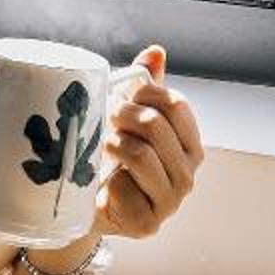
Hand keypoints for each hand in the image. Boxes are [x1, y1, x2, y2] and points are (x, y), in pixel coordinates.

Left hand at [91, 43, 204, 241]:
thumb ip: (144, 85)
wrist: (84, 205)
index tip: (122, 96)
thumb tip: (155, 52)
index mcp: (190, 145)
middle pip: (155, 125)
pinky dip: (104, 181)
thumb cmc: (110, 158)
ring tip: (101, 146)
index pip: (176, 104)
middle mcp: (188, 173)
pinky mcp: (148, 223)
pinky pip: (122, 187)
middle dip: (122, 115)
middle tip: (104, 118)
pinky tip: (102, 185)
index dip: (144, 93)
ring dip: (111, 144)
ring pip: (139, 154)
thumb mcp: (127, 118)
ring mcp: (171, 201)